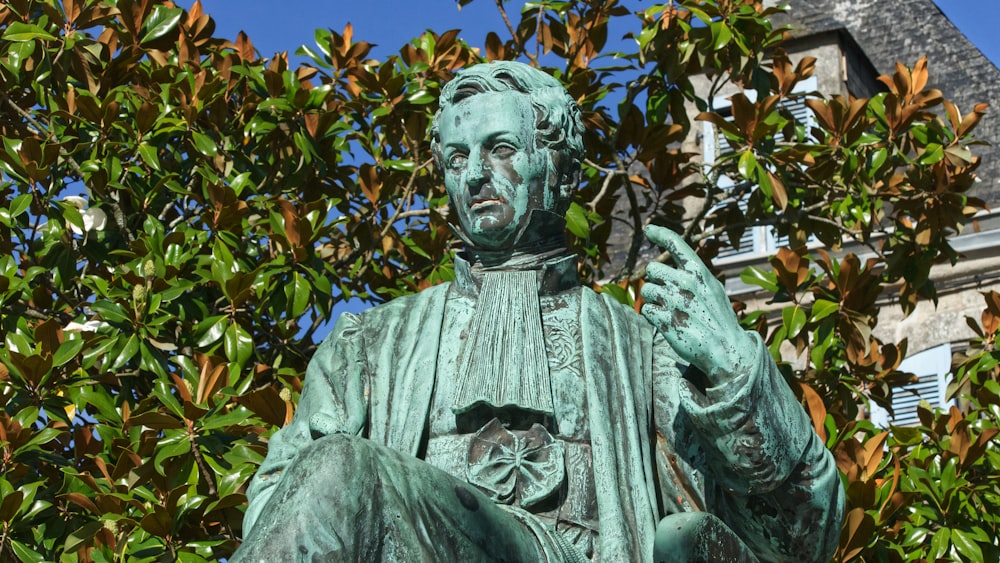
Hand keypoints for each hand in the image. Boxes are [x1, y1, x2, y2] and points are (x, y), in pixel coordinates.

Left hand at [640, 225, 751, 385]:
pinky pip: (645, 310)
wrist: (726, 350)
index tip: (648, 229)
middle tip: (669, 296)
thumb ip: (694, 276)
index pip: (675, 243)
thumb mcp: (713, 290)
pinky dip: (653, 316)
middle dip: (656, 281)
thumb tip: (673, 268)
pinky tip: (669, 323)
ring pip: (646, 290)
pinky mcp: (663, 319)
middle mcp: (685, 282)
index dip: (659, 233)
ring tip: (672, 311)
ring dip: (653, 300)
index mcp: (699, 272)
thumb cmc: (719, 319)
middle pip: (651, 270)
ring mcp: (673, 300)